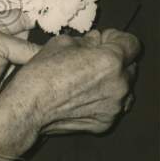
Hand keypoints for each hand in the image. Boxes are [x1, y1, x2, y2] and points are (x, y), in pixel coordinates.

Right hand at [0, 27, 140, 152]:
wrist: (28, 109)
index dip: (116, 38)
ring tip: (88, 81)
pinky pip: (113, 106)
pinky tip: (83, 96)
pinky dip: (104, 99)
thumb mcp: (59, 44)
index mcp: (110, 61)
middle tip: (92, 60)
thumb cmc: (40, 76)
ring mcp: (115, 107)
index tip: (103, 40)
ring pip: (124, 88)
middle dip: (114, 60)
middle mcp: (119, 85)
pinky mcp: (106, 122)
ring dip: (112, 81)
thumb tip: (94, 41)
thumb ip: (85, 40)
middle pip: (130, 66)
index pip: (131, 43)